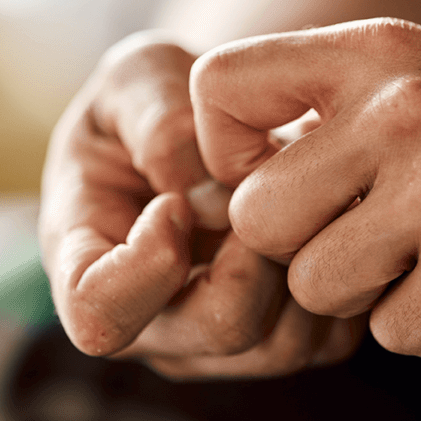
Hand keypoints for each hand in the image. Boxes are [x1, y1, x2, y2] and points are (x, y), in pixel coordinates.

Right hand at [38, 32, 363, 377]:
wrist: (211, 122)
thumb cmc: (156, 97)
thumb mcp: (140, 74)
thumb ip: (161, 126)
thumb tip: (203, 201)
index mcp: (82, 259)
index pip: (96, 313)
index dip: (146, 265)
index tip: (174, 203)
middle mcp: (148, 321)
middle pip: (219, 327)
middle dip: (257, 248)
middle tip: (264, 186)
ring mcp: (212, 345)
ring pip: (283, 343)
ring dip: (303, 259)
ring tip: (295, 194)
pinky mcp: (276, 346)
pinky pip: (325, 340)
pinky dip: (337, 276)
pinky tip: (324, 218)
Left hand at [190, 19, 420, 355]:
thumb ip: (335, 99)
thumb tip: (227, 167)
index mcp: (378, 50)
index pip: (216, 88)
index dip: (223, 153)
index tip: (272, 178)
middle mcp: (400, 109)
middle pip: (256, 217)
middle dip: (302, 247)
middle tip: (369, 237)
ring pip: (315, 286)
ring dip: (366, 292)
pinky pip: (390, 333)